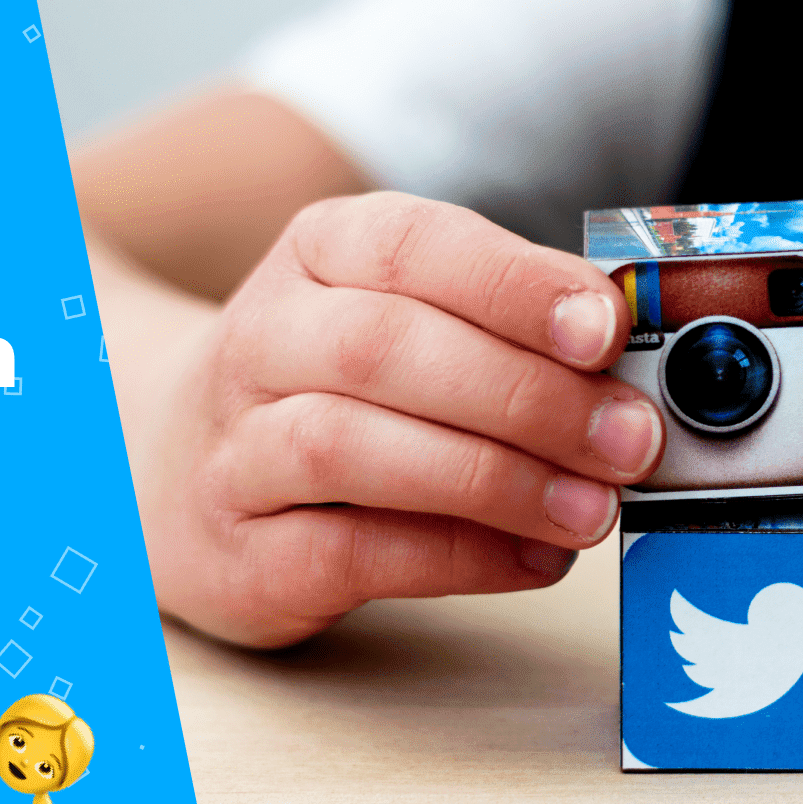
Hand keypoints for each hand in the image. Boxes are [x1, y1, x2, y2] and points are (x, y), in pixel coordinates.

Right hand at [125, 191, 662, 647]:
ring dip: (492, 478)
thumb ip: (505, 327)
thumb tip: (630, 362)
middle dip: (526, 395)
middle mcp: (261, 339)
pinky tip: (533, 559)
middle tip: (628, 439)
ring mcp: (235, 449)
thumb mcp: (403, 318)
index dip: (514, 284)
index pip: (413, 244)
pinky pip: (348, 551)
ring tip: (590, 508)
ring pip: (351, 445)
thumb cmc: (328, 388)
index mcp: (318, 254)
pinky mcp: (240, 554)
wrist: (172, 471)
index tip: (605, 327)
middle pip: (385, 347)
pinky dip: (456, 556)